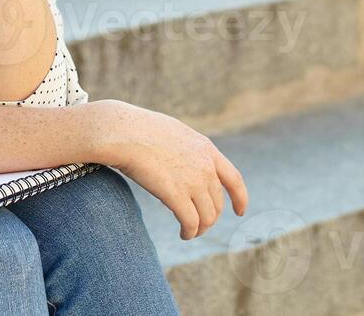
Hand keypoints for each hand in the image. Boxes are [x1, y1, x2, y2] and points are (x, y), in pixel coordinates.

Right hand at [84, 99, 247, 240]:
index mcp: (206, 149)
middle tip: (197, 224)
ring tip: (189, 233)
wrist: (123, 132)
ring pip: (207, 217)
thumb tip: (184, 166)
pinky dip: (189, 232)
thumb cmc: (139, 130)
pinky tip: (183, 234)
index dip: (240, 197)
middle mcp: (205, 166)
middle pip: (217, 202)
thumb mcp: (173, 134)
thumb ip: (186, 150)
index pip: (233, 178)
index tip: (239, 210)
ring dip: (199, 228)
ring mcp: (193, 181)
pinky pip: (191, 222)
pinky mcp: (177, 195)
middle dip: (210, 217)